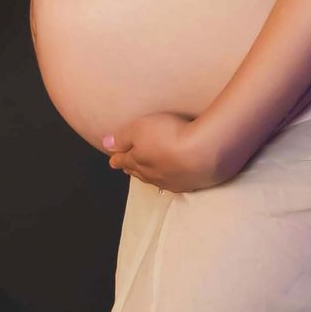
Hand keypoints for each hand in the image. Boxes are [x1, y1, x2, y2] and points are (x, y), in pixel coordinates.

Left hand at [102, 111, 233, 191]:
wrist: (205, 151)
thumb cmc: (170, 135)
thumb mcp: (140, 128)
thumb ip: (122, 137)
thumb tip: (105, 144)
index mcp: (137, 161)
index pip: (123, 160)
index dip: (117, 158)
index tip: (113, 160)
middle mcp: (152, 175)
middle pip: (138, 172)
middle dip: (132, 168)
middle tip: (127, 168)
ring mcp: (172, 181)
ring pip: (156, 179)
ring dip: (150, 175)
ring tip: (148, 173)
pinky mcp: (191, 183)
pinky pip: (176, 182)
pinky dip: (172, 178)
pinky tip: (174, 178)